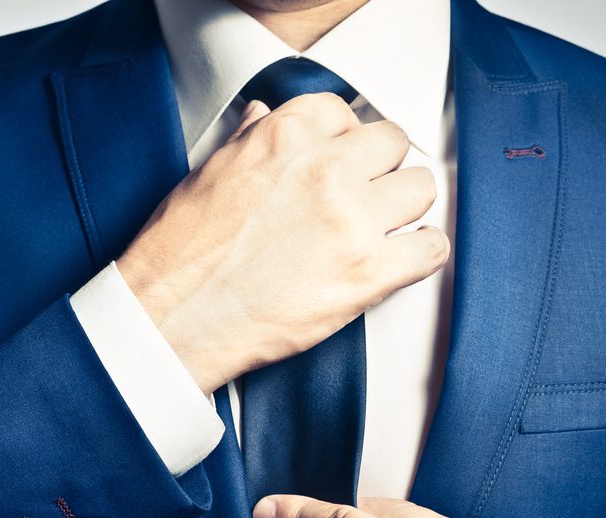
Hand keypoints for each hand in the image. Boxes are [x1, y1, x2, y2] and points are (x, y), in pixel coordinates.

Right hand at [116, 95, 448, 393]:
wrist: (175, 317)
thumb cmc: (182, 254)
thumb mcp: (208, 173)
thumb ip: (250, 141)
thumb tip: (264, 118)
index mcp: (285, 137)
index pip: (345, 113)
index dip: (344, 142)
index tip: (341, 162)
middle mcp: (324, 171)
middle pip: (393, 145)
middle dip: (380, 170)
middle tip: (362, 198)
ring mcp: (351, 222)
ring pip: (420, 190)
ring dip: (404, 209)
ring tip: (381, 229)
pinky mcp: (368, 274)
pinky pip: (431, 249)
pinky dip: (421, 254)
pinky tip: (401, 260)